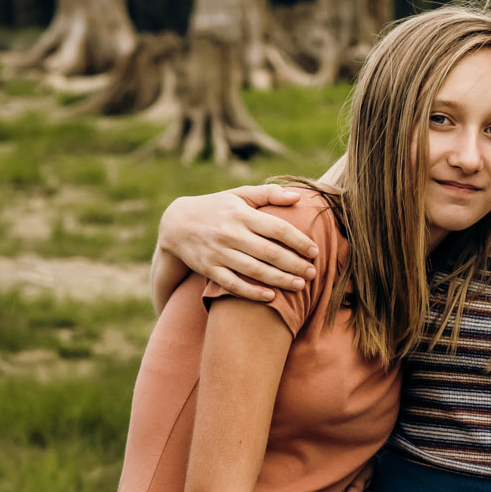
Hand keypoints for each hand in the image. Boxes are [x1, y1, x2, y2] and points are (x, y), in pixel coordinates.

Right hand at [161, 186, 317, 303]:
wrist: (175, 224)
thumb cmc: (216, 208)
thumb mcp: (239, 195)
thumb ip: (268, 194)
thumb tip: (298, 196)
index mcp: (242, 214)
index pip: (277, 228)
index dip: (299, 241)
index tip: (315, 251)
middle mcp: (231, 233)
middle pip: (270, 252)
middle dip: (294, 264)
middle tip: (313, 273)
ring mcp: (219, 252)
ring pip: (254, 270)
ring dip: (279, 280)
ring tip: (300, 286)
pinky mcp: (208, 268)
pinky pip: (233, 284)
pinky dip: (251, 292)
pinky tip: (271, 297)